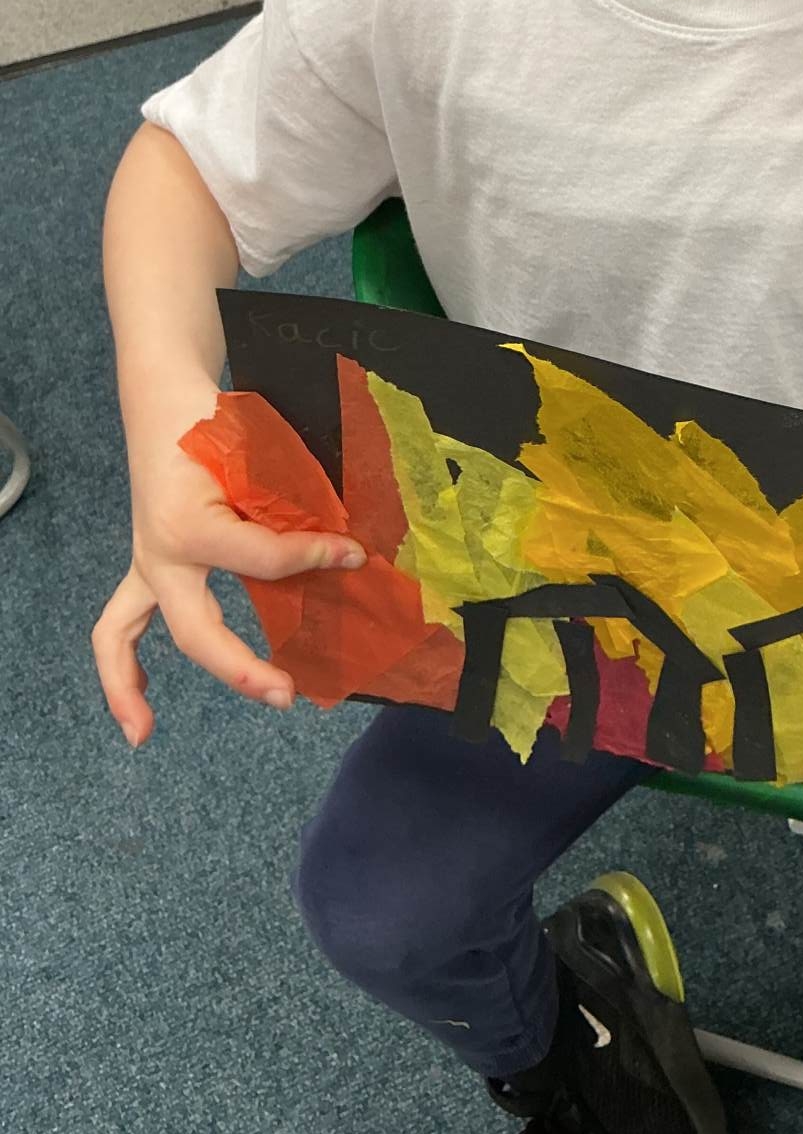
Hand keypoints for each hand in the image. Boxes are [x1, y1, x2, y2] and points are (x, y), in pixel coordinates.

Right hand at [92, 392, 364, 746]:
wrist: (170, 401)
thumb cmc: (220, 424)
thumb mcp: (261, 458)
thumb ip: (295, 506)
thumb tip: (349, 548)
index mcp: (192, 524)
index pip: (262, 560)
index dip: (313, 556)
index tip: (354, 553)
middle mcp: (159, 552)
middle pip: (196, 629)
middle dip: (242, 668)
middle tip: (289, 693)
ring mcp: (146, 563)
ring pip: (122, 635)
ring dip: (132, 687)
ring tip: (148, 732)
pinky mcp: (143, 567)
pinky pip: (117, 628)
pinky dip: (120, 669)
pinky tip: (139, 711)